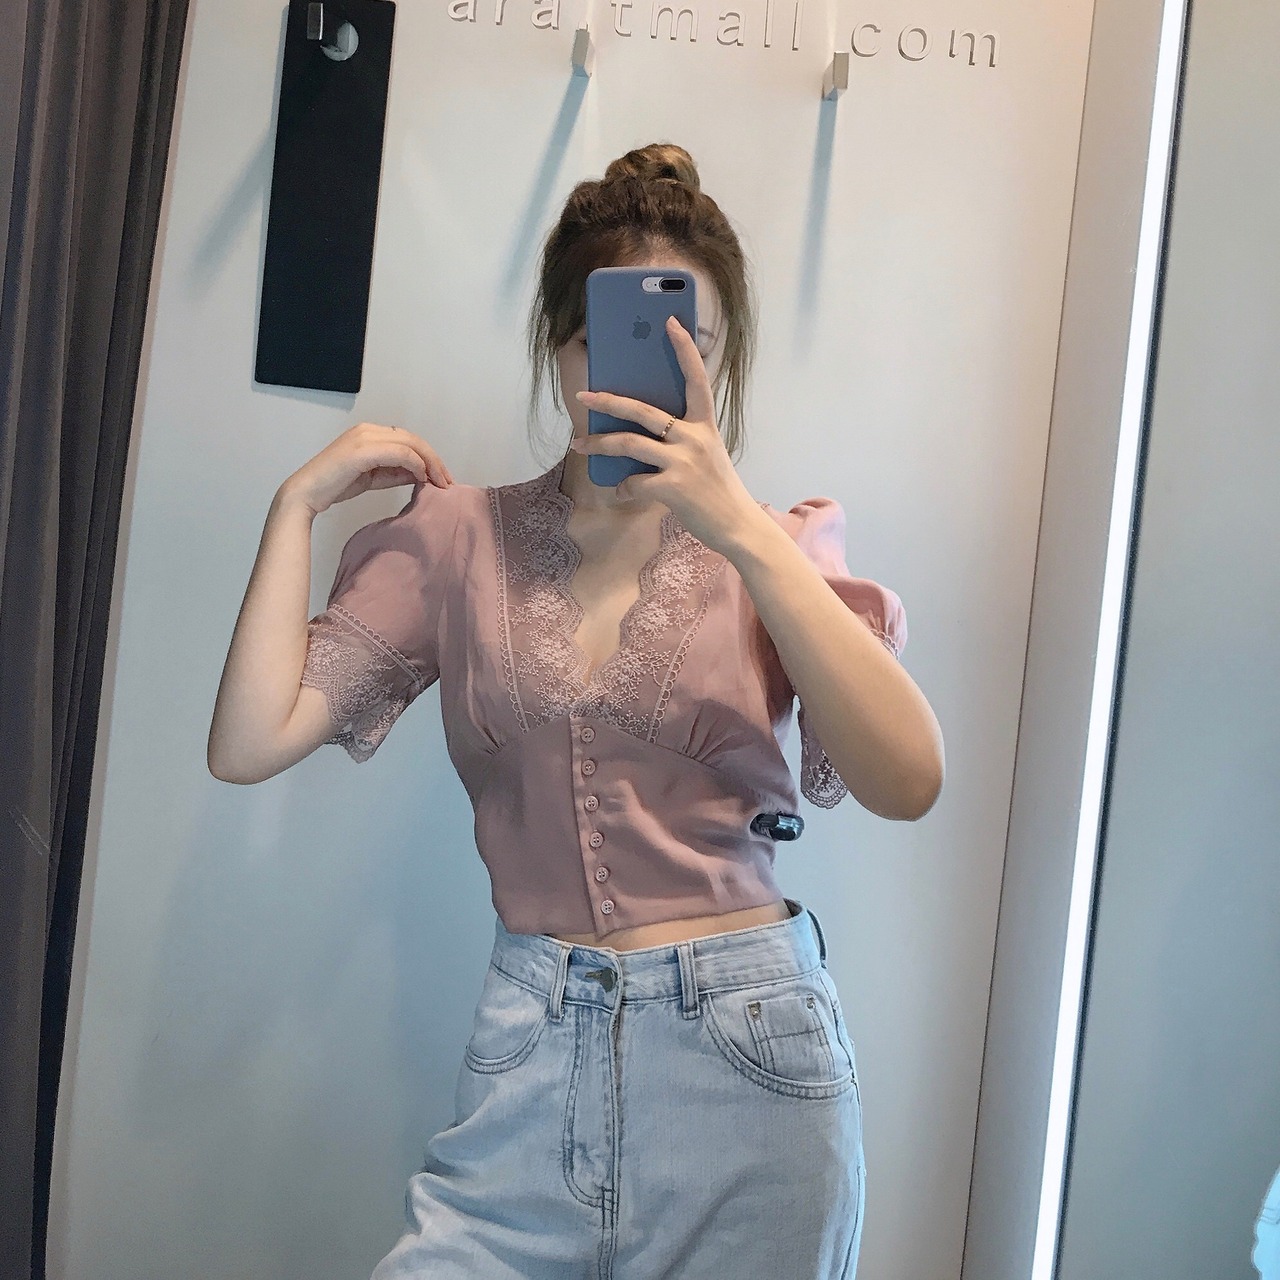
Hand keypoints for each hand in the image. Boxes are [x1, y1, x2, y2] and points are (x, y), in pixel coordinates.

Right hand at [282, 422, 453, 515]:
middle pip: (413, 439)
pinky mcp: (363, 449)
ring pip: (410, 443)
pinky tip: (421, 478)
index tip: (441, 477)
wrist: (307, 492)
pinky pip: (399, 453)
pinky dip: (415, 464)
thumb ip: (396, 473)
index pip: (408, 440)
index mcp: (370, 433)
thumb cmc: (336, 485)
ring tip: (439, 482)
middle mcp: (368, 430)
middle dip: (435, 460)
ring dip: (430, 463)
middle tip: (447, 481)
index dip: (429, 457)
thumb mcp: (374, 477)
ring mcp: (365, 437)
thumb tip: (422, 475)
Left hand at [570, 315, 760, 554]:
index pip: (697, 379)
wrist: (737, 526)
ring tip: (578, 444)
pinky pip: (635, 482)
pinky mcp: (674, 488)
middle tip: (584, 394)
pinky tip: (622, 491)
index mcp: (705, 425)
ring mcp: (684, 462)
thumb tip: (638, 434)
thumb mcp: (707, 454)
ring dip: (600, 444)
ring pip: (630, 443)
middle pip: (644, 410)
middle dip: (609, 400)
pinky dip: (623, 487)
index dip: (684, 349)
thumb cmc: (717, 490)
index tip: (669, 322)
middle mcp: (694, 438)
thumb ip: (682, 439)